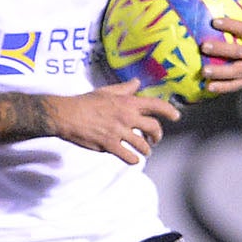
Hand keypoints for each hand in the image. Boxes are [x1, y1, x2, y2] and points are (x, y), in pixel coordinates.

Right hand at [47, 81, 178, 164]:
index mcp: (127, 103)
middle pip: (153, 128)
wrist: (65, 115)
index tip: (176, 116)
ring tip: (144, 152)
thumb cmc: (84, 102)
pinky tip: (132, 159)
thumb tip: (137, 82)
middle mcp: (127, 117)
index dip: (169, 111)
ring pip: (142, 145)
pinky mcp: (109, 145)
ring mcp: (119, 132)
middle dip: (157, 136)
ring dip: (146, 150)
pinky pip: (128, 156)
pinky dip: (133, 160)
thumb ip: (124, 88)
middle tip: (155, 140)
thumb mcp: (106, 91)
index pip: (156, 105)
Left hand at [198, 0, 241, 92]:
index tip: (214, 21)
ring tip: (203, 71)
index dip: (232, 26)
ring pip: (239, 71)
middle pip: (241, 52)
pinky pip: (238, 85)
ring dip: (221, 73)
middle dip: (222, 50)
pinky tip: (208, 87)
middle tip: (203, 46)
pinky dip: (224, 87)